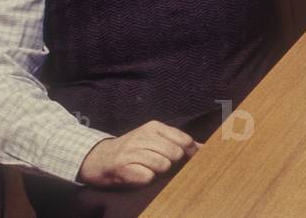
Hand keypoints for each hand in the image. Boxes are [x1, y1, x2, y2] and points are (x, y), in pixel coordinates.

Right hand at [78, 120, 200, 187]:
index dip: (189, 154)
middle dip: (172, 164)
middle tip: (160, 165)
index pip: (184, 140)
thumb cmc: (133, 150)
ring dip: (158, 172)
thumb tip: (206, 148)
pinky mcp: (123, 167)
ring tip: (147, 169)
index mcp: (154, 127)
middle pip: (175, 153)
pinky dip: (146, 179)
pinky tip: (138, 174)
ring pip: (163, 165)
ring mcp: (132, 150)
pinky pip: (148, 177)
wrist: (99, 159)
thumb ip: (179, 142)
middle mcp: (143, 135)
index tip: (186, 160)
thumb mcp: (155, 139)